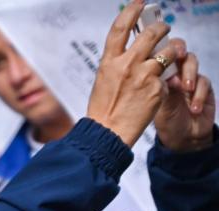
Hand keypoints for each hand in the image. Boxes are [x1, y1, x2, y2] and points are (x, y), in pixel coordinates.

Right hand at [86, 0, 179, 147]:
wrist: (107, 132)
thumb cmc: (103, 110)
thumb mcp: (104, 81)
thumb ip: (117, 64)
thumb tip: (131, 51)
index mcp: (109, 62)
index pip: (121, 28)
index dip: (131, 11)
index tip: (139, 3)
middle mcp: (127, 65)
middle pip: (152, 33)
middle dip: (162, 27)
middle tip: (164, 28)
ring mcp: (144, 76)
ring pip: (169, 51)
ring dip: (174, 50)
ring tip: (172, 54)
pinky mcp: (157, 88)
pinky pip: (167, 77)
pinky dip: (166, 81)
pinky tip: (157, 89)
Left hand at [155, 50, 214, 151]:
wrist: (182, 138)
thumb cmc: (166, 121)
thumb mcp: (157, 104)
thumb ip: (158, 85)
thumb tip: (158, 68)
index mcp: (157, 75)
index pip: (160, 53)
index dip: (162, 48)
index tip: (161, 50)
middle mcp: (174, 73)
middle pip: (179, 51)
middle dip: (180, 51)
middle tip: (179, 57)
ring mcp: (190, 78)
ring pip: (192, 62)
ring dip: (189, 73)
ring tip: (186, 89)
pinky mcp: (204, 87)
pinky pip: (204, 82)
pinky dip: (198, 95)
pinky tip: (194, 108)